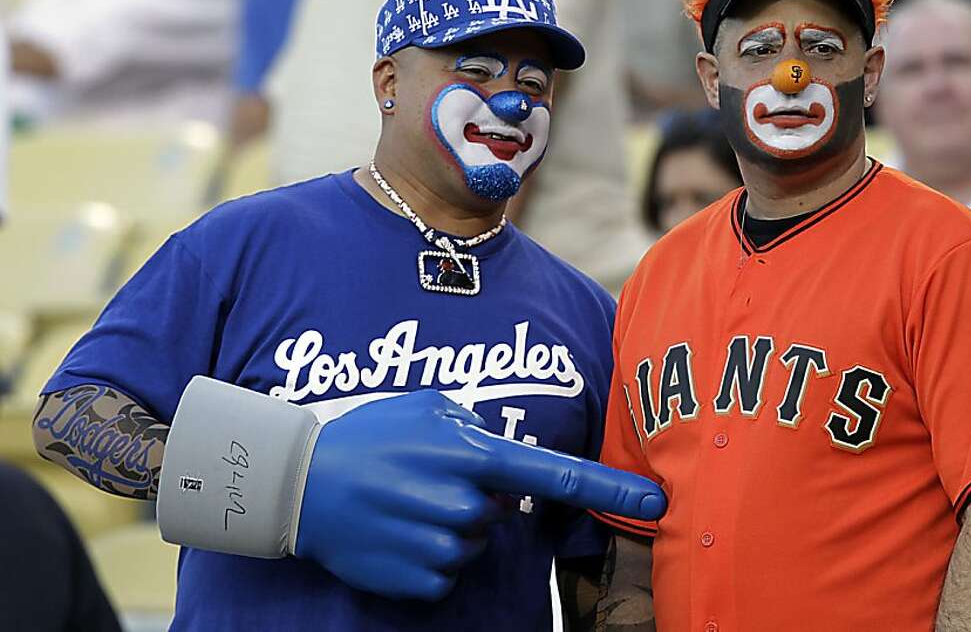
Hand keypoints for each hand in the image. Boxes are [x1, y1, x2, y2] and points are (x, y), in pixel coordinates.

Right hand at [294, 390, 665, 600]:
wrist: (298, 486)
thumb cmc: (368, 437)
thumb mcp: (427, 406)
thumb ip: (476, 425)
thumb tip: (500, 464)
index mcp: (471, 454)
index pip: (556, 474)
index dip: (609, 487)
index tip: (654, 499)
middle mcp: (464, 503)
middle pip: (501, 512)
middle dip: (474, 497)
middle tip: (423, 478)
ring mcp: (442, 547)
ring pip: (474, 542)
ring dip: (448, 526)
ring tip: (403, 503)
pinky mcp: (421, 582)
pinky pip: (447, 571)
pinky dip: (427, 555)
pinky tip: (394, 532)